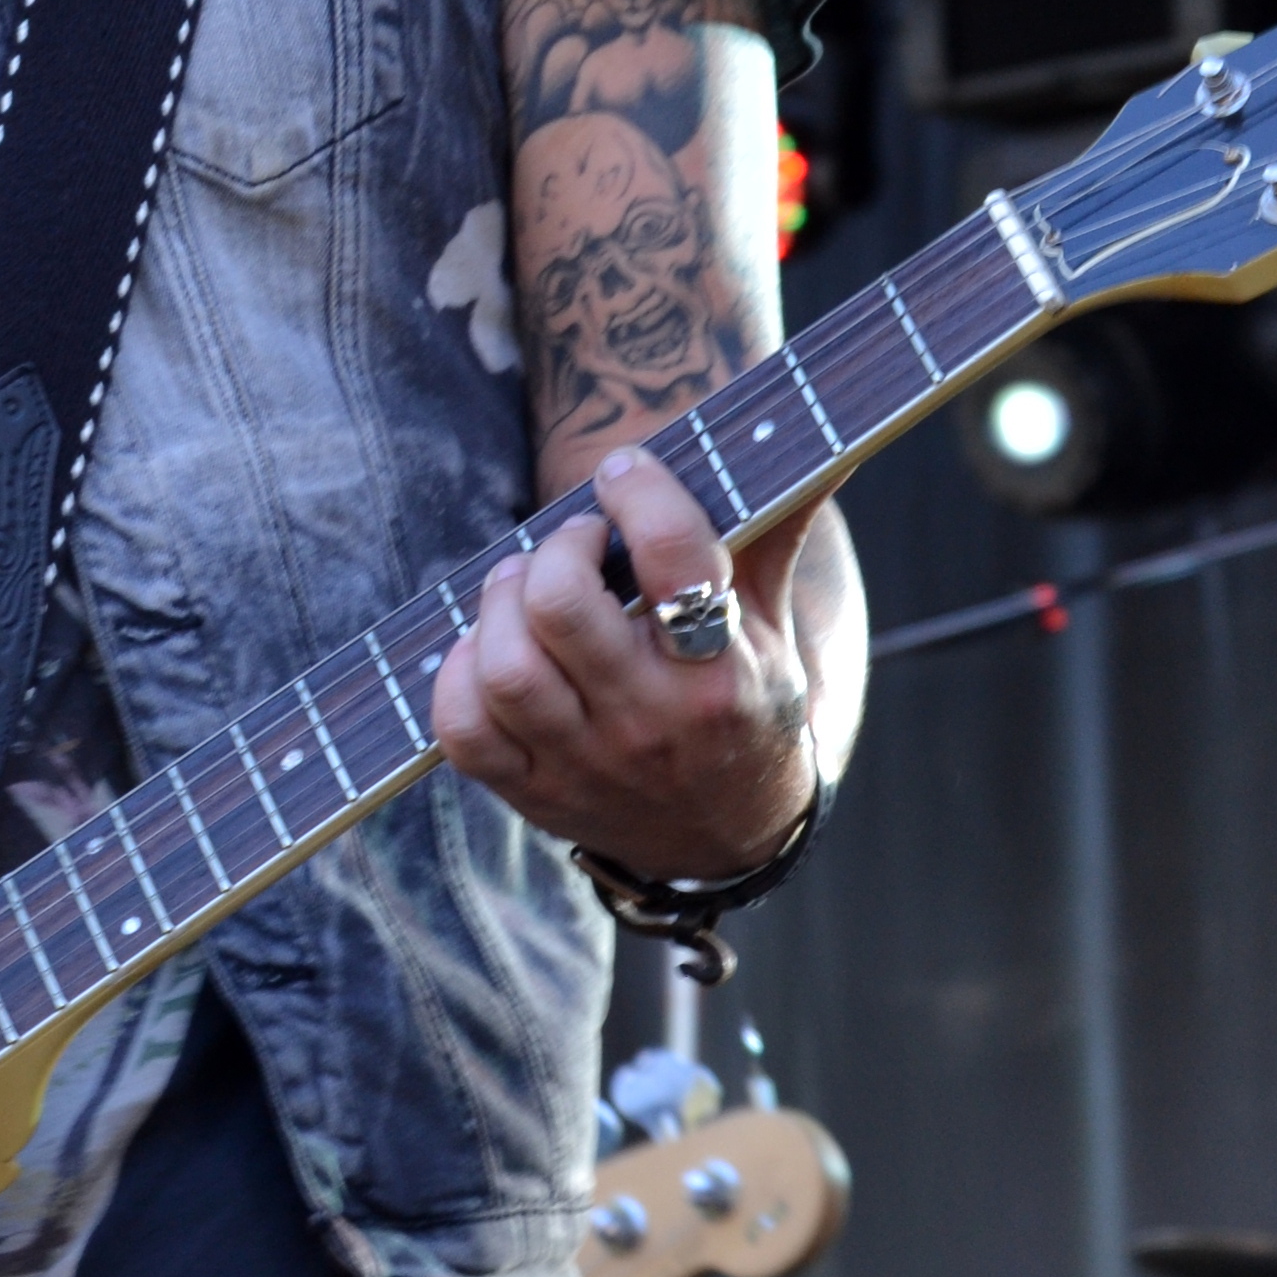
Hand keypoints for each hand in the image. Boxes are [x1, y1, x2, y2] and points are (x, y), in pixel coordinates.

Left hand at [430, 442, 819, 883]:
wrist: (729, 838)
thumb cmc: (743, 703)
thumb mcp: (770, 623)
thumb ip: (776, 529)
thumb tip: (818, 438)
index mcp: (721, 670)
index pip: (671, 554)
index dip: (639, 492)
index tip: (624, 471)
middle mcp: (652, 721)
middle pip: (560, 606)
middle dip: (554, 550)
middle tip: (571, 543)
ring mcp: (586, 763)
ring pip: (506, 668)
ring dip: (499, 606)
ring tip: (524, 590)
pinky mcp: (534, 793)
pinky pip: (462, 731)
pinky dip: (458, 676)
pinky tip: (489, 649)